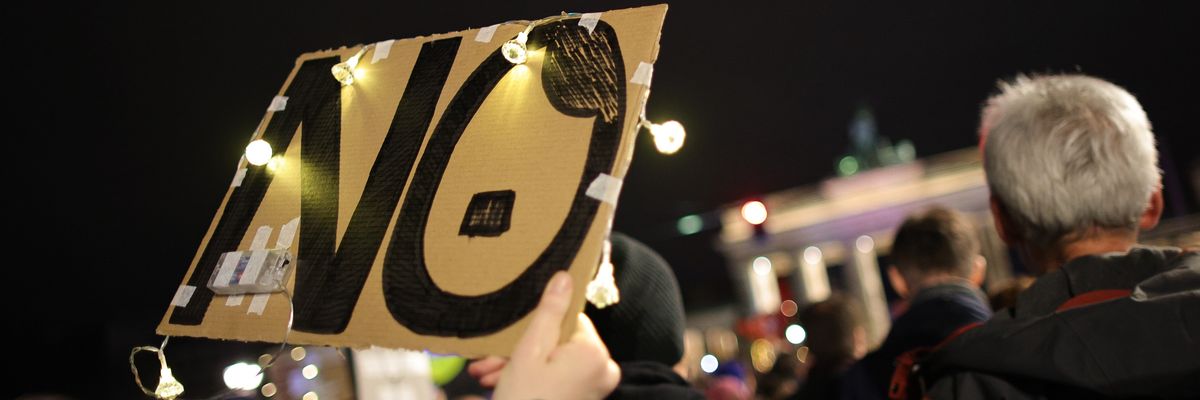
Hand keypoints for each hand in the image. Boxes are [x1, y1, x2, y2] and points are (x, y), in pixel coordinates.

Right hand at [467, 272, 619, 399]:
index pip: (568, 317)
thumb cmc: (523, 399)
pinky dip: (531, 378)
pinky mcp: (585, 398)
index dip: (535, 325)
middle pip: (558, 340)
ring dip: (518, 365)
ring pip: (554, 360)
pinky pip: (558, 377)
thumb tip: (565, 276)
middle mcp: (604, 369)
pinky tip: (500, 384)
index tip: (505, 340)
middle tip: (486, 364)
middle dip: (519, 350)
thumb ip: (549, 312)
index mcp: (595, 353)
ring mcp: (596, 387)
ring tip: (488, 377)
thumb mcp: (530, 350)